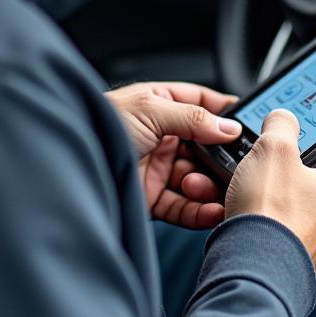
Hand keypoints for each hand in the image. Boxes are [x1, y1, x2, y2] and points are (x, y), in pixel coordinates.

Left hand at [106, 82, 241, 228]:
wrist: (67, 167)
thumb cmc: (98, 126)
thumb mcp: (149, 109)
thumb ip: (192, 117)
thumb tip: (228, 126)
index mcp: (160, 105)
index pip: (202, 104)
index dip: (225, 113)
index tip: (248, 123)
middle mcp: (162, 136)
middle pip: (204, 147)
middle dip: (222, 159)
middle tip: (240, 168)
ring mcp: (157, 168)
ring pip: (197, 179)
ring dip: (210, 187)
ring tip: (217, 192)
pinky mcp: (152, 199)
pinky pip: (184, 207)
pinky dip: (200, 212)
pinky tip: (212, 212)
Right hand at [225, 110, 315, 271]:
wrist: (253, 265)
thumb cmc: (269, 209)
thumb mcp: (273, 146)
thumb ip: (281, 125)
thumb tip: (283, 117)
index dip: (307, 156)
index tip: (287, 155)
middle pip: (309, 193)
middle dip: (285, 186)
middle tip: (261, 179)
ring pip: (294, 221)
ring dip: (273, 213)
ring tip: (248, 204)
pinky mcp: (295, 270)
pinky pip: (280, 245)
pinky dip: (266, 237)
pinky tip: (248, 229)